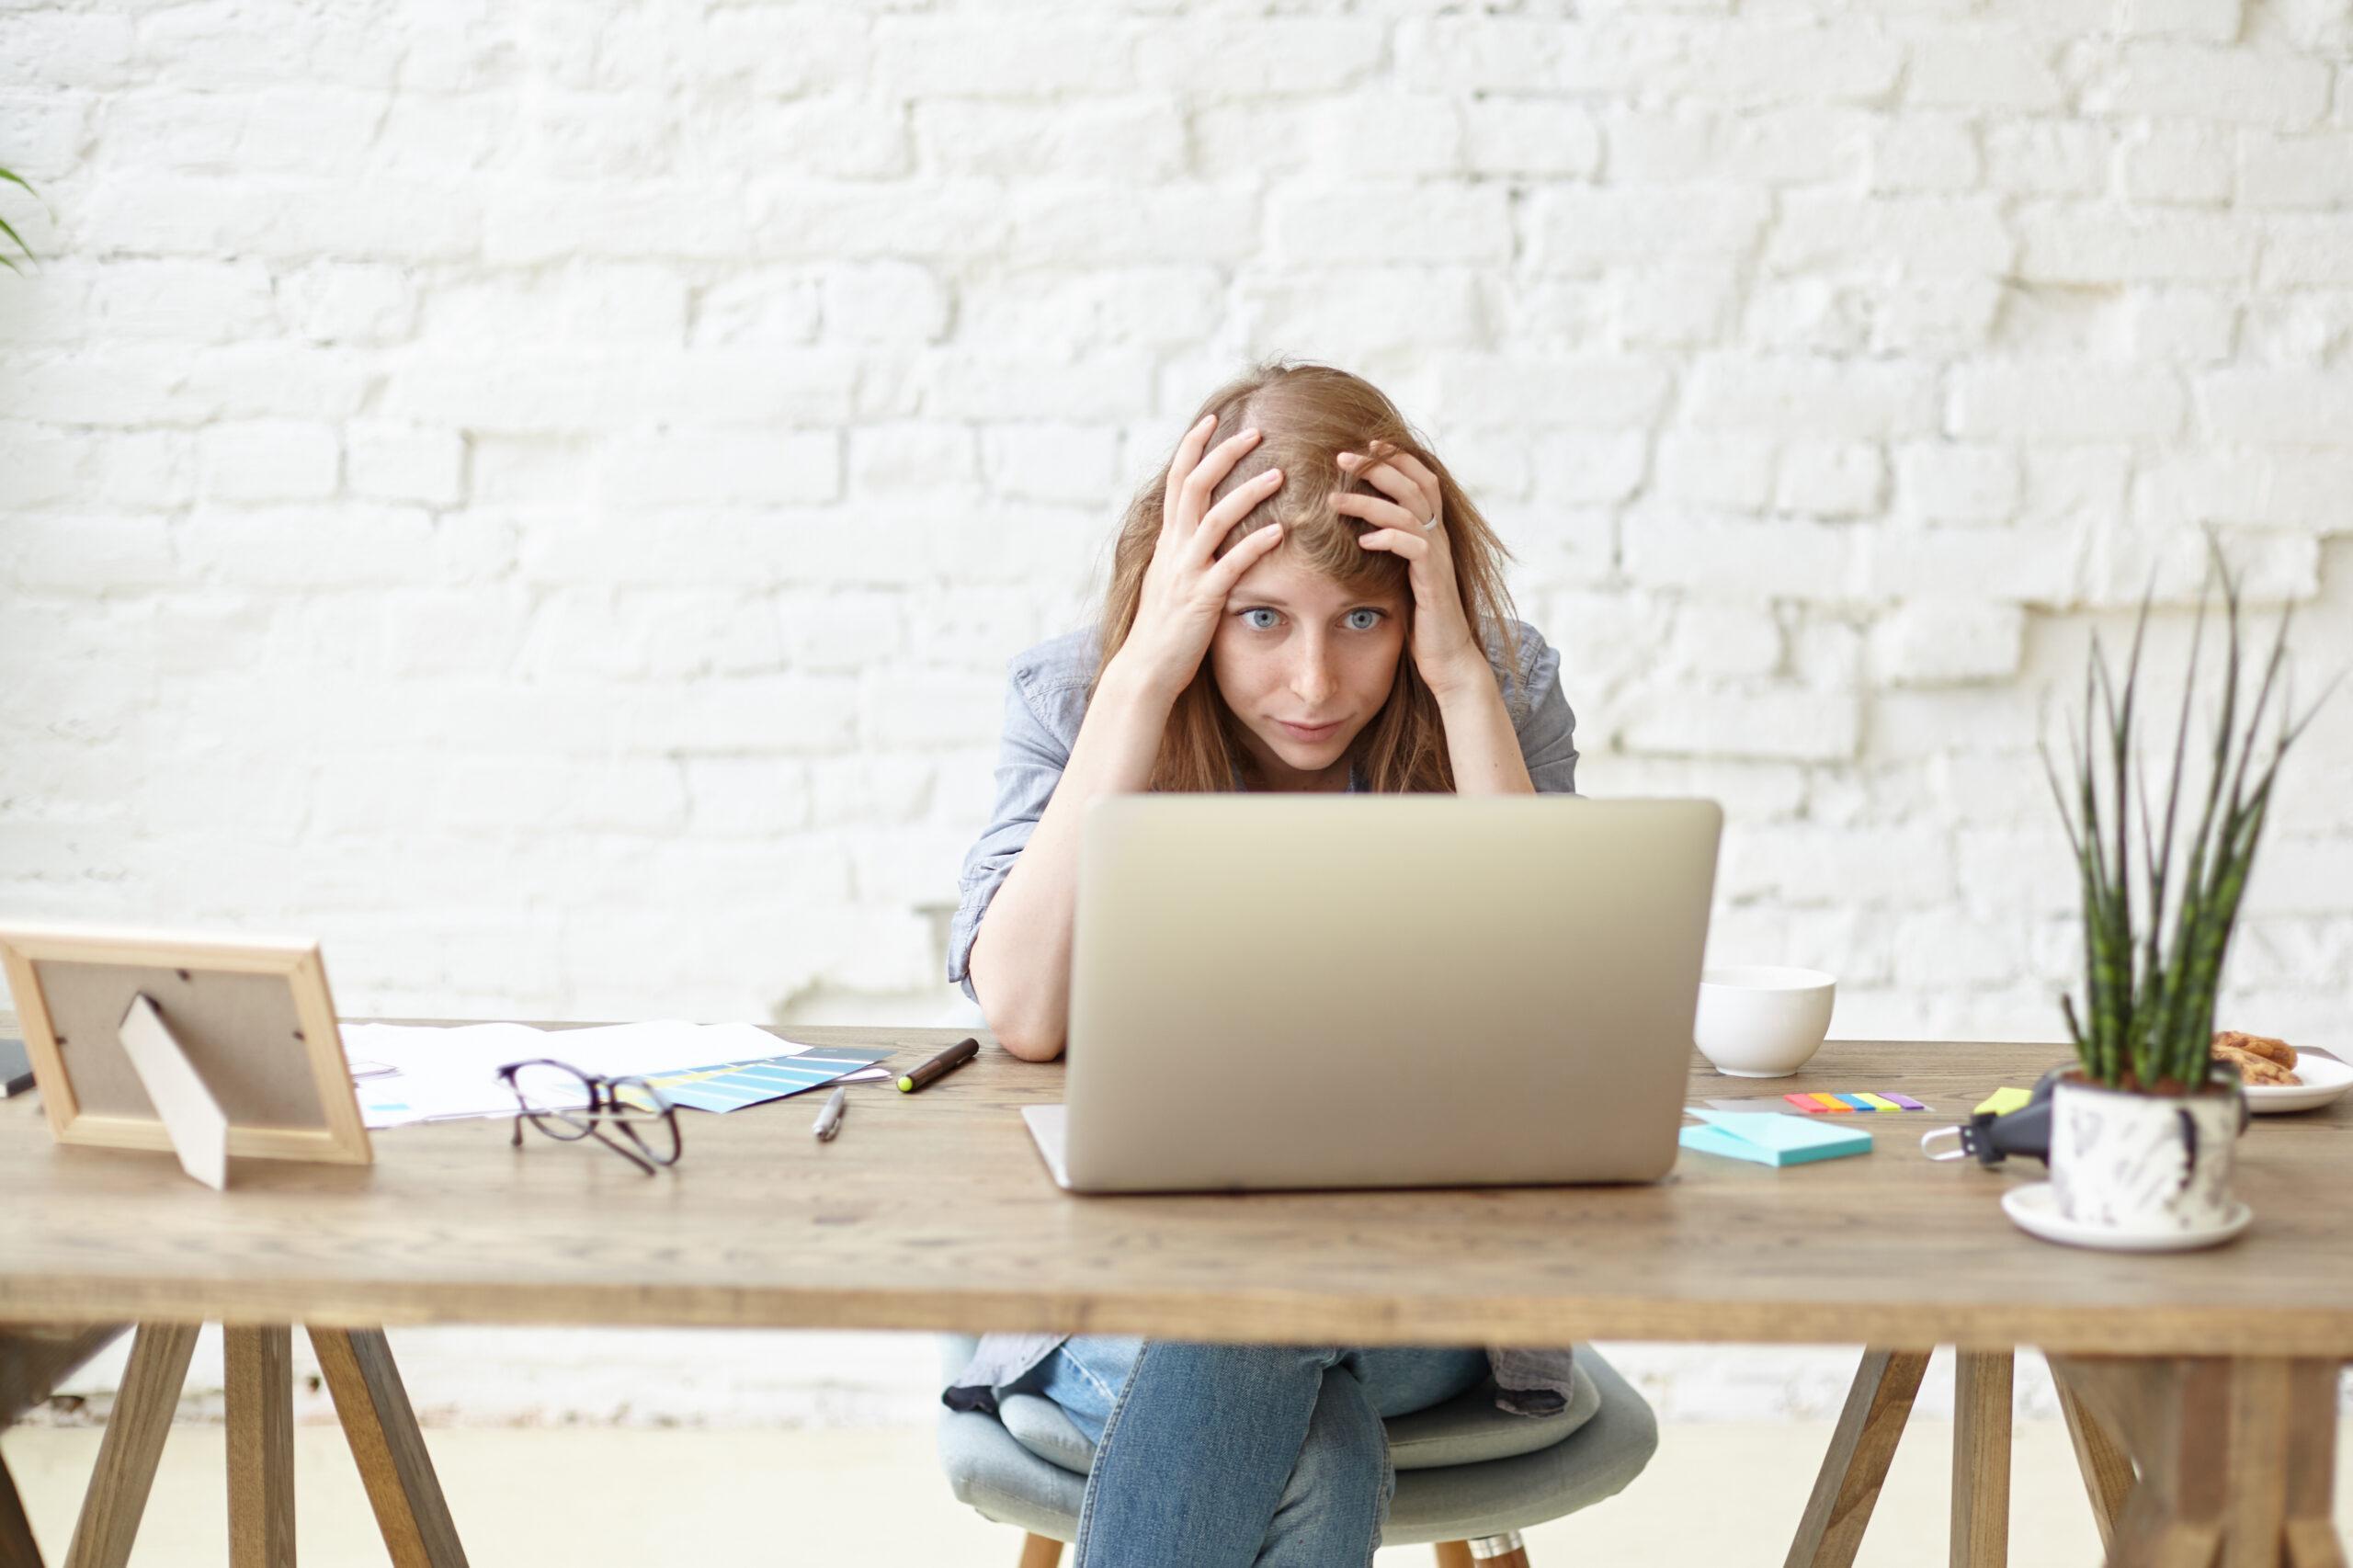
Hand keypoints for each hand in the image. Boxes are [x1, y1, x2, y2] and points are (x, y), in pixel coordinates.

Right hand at [1111, 414, 1287, 702]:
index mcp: (1167, 540)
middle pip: (1194, 485)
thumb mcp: (1170, 579)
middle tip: (1255, 431)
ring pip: (1214, 518)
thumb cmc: (1165, 629)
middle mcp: (1173, 549)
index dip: (1192, 446)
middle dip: (1222, 454)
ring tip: (1278, 473)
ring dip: (1247, 492)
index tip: (1212, 419)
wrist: (1145, 670)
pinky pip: (1231, 565)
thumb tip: (1199, 528)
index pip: (1178, 481)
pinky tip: (1281, 530)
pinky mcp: (1201, 598)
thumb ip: (1184, 551)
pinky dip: (1255, 545)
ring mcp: (1186, 572)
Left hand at [1335, 440, 1487, 700]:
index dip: (1397, 458)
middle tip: (1342, 455)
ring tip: (1334, 499)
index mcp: (1430, 532)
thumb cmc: (1419, 619)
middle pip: (1415, 485)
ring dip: (1369, 502)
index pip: (1420, 480)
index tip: (1366, 443)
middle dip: (1379, 466)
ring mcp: (1438, 559)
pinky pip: (1414, 548)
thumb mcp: (1400, 575)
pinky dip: (1388, 538)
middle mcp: (1438, 539)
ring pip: (1408, 513)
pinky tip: (1363, 540)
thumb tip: (1355, 529)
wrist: (1447, 658)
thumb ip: (1388, 548)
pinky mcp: (1434, 581)